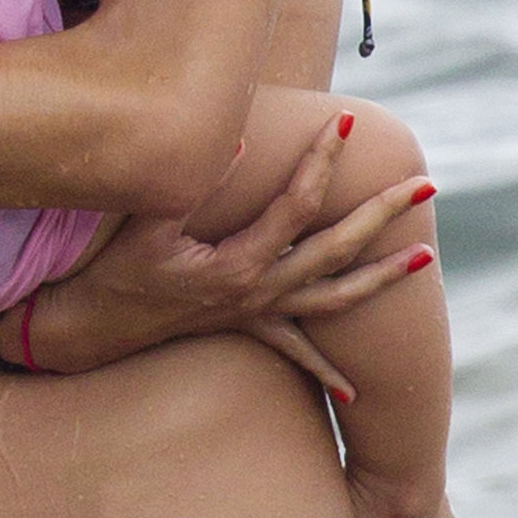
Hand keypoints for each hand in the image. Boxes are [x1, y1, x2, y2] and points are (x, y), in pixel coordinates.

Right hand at [33, 117, 430, 396]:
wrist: (91, 329)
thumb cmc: (114, 270)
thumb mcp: (147, 222)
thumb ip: (196, 182)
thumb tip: (242, 137)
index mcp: (240, 261)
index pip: (297, 202)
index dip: (323, 160)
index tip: (345, 122)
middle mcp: (259, 291)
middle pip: (336, 250)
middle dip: (383, 214)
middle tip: (426, 184)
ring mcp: (255, 314)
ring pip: (334, 299)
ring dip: (381, 278)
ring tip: (424, 257)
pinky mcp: (244, 329)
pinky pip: (295, 351)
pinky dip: (328, 371)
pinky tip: (355, 394)